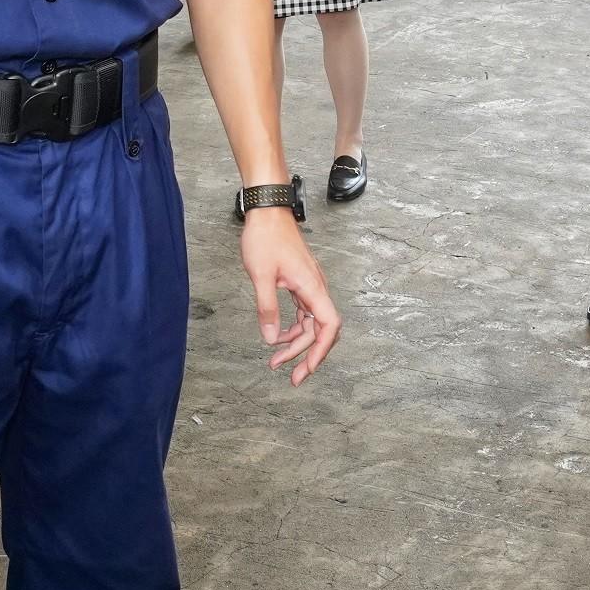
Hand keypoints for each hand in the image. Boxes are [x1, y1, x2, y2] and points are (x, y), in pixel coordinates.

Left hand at [240, 207, 341, 382]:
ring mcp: (309, 285)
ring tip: (276, 361)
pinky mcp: (301, 283)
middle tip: (293, 378)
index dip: (322, 350)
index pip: (328, 325)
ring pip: (311, 323)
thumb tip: (272, 338)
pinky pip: (303, 312)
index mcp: (311, 286)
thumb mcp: (261, 276)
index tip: (309, 369)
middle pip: (321, 329)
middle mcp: (315, 287)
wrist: (268, 212)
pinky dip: (293, 328)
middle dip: (308, 355)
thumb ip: (267, 309)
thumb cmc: (266, 237)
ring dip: (297, 344)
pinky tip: (279, 337)